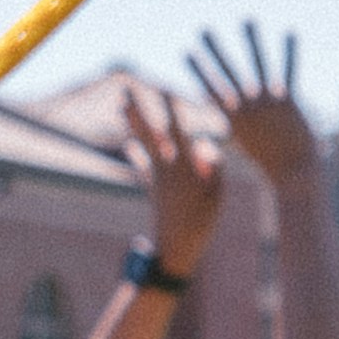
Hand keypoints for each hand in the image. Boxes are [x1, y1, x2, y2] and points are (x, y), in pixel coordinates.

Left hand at [109, 75, 231, 283]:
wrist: (176, 250)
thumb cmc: (202, 223)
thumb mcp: (217, 196)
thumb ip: (214, 168)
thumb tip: (206, 145)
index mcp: (184, 168)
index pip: (177, 131)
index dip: (170, 109)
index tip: (163, 88)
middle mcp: (167, 168)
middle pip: (150, 133)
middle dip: (138, 110)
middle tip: (124, 89)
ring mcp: (158, 178)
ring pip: (143, 144)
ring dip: (132, 124)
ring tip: (120, 106)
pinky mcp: (153, 188)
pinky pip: (142, 165)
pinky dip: (135, 152)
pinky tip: (127, 142)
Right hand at [182, 17, 323, 193]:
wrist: (294, 172)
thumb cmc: (266, 163)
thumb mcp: (242, 148)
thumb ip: (226, 136)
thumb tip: (201, 144)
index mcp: (234, 118)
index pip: (211, 88)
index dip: (199, 69)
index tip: (187, 51)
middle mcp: (249, 104)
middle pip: (229, 71)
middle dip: (215, 49)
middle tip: (204, 29)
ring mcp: (269, 100)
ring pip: (259, 63)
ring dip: (253, 39)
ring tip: (247, 19)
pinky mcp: (289, 99)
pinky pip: (290, 70)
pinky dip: (290, 51)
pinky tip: (290, 32)